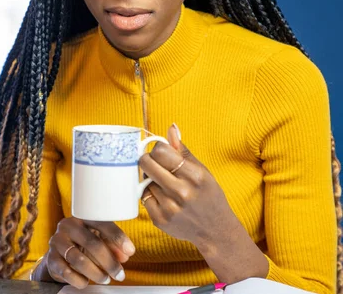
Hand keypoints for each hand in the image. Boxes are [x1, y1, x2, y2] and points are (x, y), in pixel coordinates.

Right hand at [41, 217, 134, 288]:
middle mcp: (68, 226)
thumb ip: (111, 246)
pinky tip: (86, 282)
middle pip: (92, 243)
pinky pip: (67, 271)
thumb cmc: (81, 245)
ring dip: (96, 272)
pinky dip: (79, 280)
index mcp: (82, 217)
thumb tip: (125, 255)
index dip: (117, 237)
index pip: (102, 223)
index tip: (130, 251)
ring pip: (79, 259)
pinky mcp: (51, 258)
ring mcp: (57, 241)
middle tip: (120, 274)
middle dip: (109, 261)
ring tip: (105, 279)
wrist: (57, 256)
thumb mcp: (97, 241)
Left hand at [139, 124, 237, 246]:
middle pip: (147, 164)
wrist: (215, 231)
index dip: (157, 149)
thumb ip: (183, 150)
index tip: (161, 153)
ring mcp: (170, 208)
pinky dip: (149, 195)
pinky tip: (163, 198)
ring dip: (151, 180)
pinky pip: (143, 197)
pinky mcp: (160, 220)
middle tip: (155, 165)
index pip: (161, 152)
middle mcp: (182, 192)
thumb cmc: (209, 196)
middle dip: (148, 160)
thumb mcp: (202, 171)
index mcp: (195, 176)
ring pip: (144, 181)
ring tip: (165, 185)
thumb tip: (171, 128)